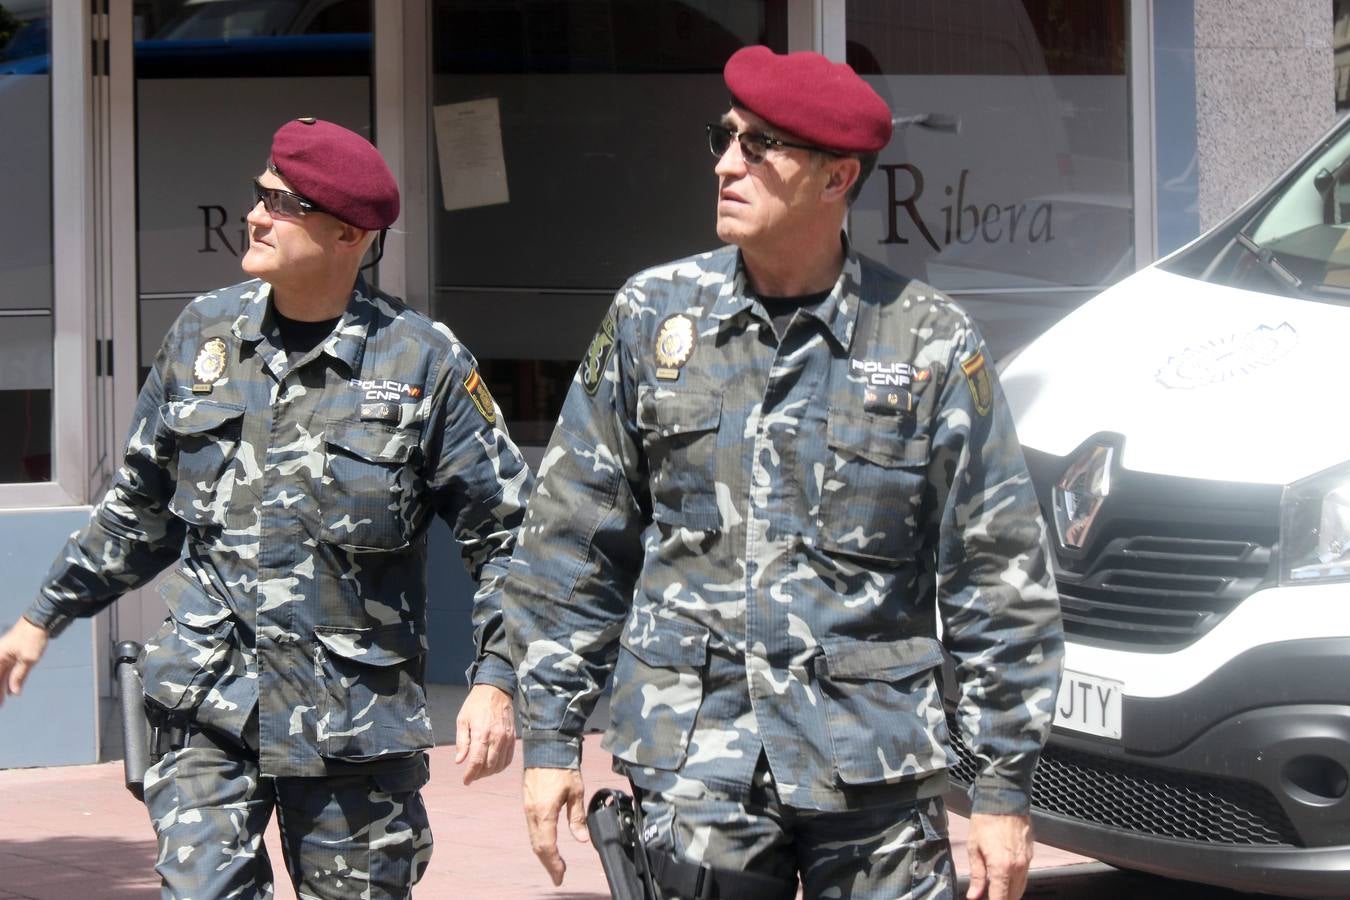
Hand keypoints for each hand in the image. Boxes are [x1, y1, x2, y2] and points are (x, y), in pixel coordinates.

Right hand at [0, 618, 49, 705]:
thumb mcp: (28, 659)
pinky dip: (10, 680)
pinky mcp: (14, 655)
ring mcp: (7, 655)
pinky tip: (11, 691)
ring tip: (3, 702)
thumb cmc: (32, 638)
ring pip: (2, 675)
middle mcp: (0, 657)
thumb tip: (14, 692)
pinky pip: (10, 670)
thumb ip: (19, 676)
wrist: (40, 621)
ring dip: (3, 688)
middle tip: (0, 706)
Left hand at [453, 683, 515, 783]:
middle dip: (479, 775)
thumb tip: (459, 761)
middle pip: (489, 766)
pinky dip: (501, 766)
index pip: (476, 762)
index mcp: (481, 733)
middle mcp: (496, 738)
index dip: (470, 775)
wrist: (495, 690)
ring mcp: (506, 738)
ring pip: (499, 765)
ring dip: (489, 773)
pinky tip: (493, 766)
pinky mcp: (512, 737)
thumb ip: (461, 742)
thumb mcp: (462, 720)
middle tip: (471, 776)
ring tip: (480, 771)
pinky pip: (508, 758)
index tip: (465, 781)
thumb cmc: (476, 704)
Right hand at [522, 766, 588, 885]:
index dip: (554, 864)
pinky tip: (547, 845)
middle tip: (558, 876)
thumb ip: (577, 817)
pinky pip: (531, 829)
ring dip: (543, 853)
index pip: (547, 846)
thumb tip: (582, 839)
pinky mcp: (527, 803)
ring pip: (533, 838)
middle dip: (548, 863)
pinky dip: (539, 841)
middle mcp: (532, 812)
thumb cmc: (563, 766)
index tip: (561, 876)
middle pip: (537, 846)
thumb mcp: (576, 791)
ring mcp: (527, 808)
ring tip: (554, 864)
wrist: (546, 745)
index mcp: (544, 811)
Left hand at [965, 812, 1032, 899]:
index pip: (1000, 898)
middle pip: (1013, 896)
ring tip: (996, 890)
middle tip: (989, 895)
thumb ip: (976, 875)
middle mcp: (1018, 868)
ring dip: (1010, 893)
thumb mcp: (973, 848)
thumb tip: (974, 895)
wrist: (1003, 800)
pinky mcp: (1030, 855)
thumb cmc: (985, 821)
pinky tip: (1006, 878)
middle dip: (1002, 899)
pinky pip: (1025, 876)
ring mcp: (1026, 862)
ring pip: (1021, 888)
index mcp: (1001, 868)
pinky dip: (1016, 882)